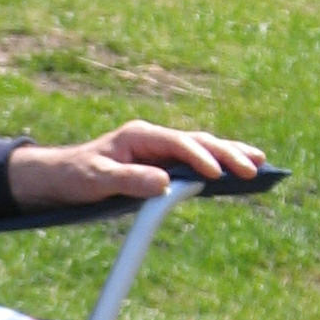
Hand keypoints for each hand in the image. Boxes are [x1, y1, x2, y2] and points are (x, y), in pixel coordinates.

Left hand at [7, 120, 263, 209]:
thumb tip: (165, 184)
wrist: (60, 178)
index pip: (177, 143)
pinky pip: (194, 163)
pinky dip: (216, 167)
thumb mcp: (98, 180)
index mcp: (139, 135)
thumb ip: (129, 181)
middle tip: (254, 166)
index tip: (215, 175)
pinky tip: (236, 174)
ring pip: (201, 149)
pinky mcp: (162, 164)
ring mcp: (159, 150)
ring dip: (229, 156)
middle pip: (197, 141)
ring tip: (259, 163)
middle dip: (227, 153)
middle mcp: (153, 139)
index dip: (198, 158)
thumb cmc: (76, 176)